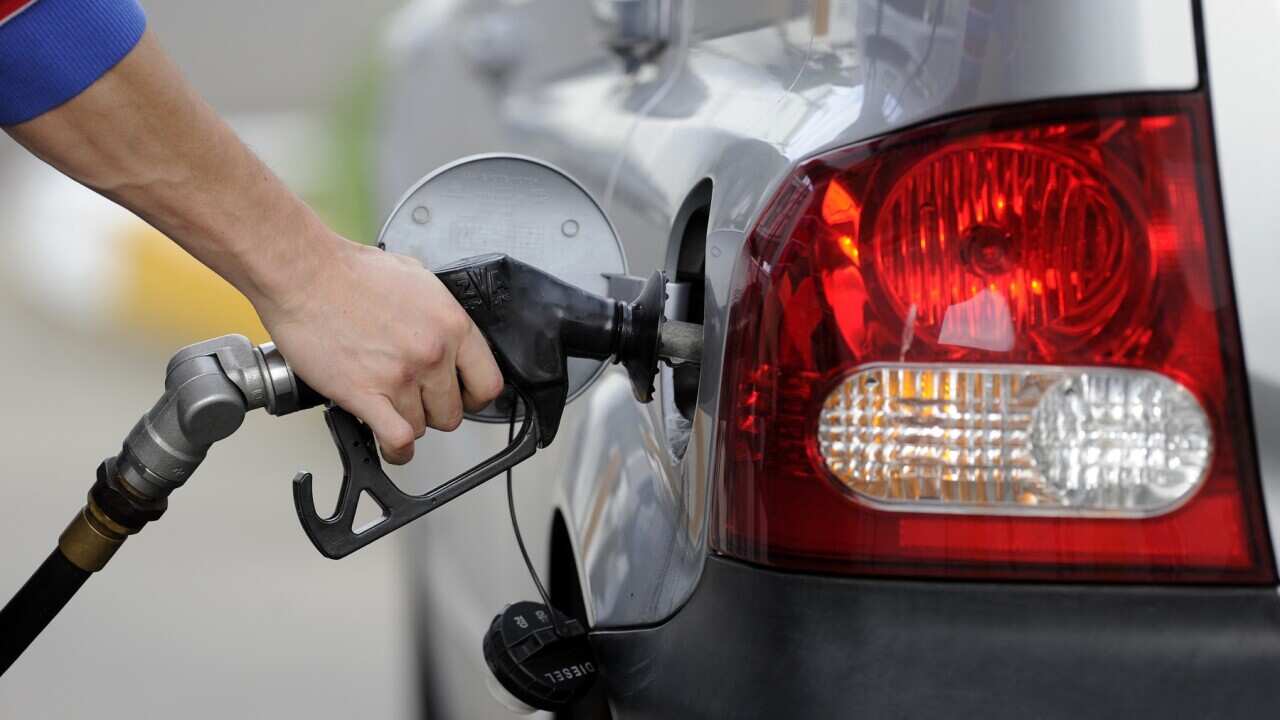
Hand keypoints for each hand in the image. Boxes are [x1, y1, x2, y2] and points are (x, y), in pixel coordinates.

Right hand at [254, 237, 503, 463]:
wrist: (305, 274)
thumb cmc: (349, 272)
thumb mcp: (416, 277)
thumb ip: (437, 311)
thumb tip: (444, 329)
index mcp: (451, 325)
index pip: (487, 383)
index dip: (474, 397)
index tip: (461, 397)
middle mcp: (432, 353)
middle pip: (453, 412)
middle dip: (434, 411)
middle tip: (416, 400)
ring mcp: (401, 376)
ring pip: (422, 427)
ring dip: (407, 423)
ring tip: (390, 408)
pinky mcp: (366, 395)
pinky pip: (397, 440)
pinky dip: (395, 450)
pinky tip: (390, 445)